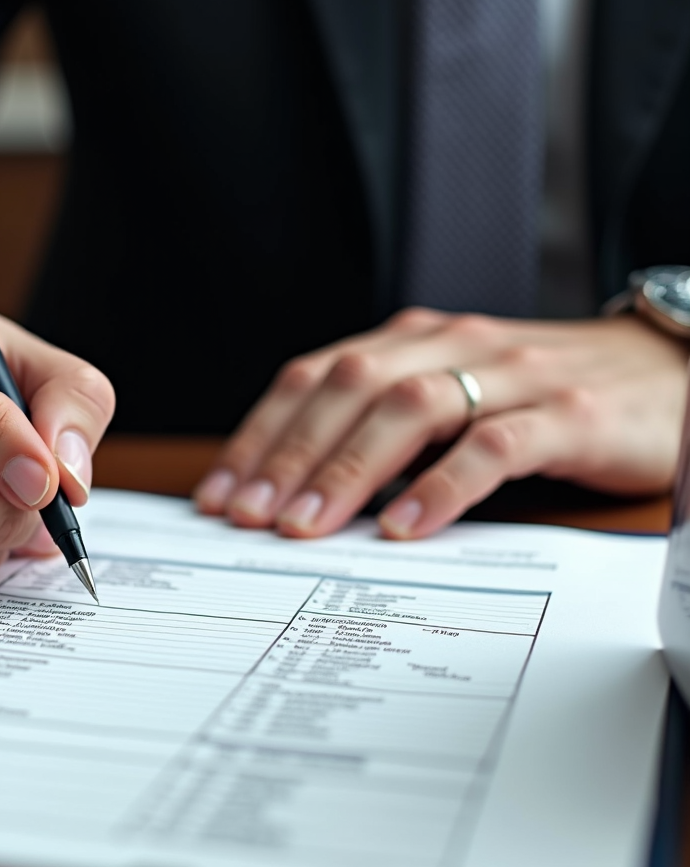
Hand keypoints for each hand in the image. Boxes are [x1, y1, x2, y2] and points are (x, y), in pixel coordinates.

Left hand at [193, 307, 688, 538]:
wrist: (662, 369)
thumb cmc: (537, 394)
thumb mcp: (449, 397)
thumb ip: (382, 428)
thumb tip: (297, 490)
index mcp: (412, 339)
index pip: (314, 378)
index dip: (261, 435)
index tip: (221, 493)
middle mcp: (451, 344)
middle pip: (348, 389)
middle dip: (288, 456)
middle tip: (249, 518)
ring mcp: (511, 374)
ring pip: (410, 407)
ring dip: (348, 469)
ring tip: (306, 527)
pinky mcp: (568, 413)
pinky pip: (495, 445)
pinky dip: (442, 485)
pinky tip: (404, 527)